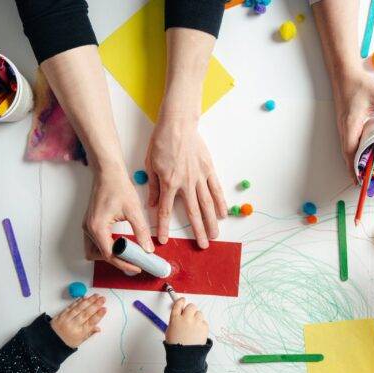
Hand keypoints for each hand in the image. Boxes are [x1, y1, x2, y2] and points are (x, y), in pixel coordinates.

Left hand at [51, 294, 106, 347]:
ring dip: (89, 301)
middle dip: (96, 305)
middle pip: (86, 313)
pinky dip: (78, 301)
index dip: (98, 315)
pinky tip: (84, 297)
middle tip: (102, 299)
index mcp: (79, 333)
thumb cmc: (66, 342)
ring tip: (96, 296)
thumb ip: (89, 333)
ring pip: (79, 308)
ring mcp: (67, 319)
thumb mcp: (79, 341)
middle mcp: (73, 325)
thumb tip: (98, 328)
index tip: (104, 309)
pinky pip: (71, 306)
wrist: (49, 341)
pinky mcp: (61, 314)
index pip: (91, 323)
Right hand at [83, 170, 153, 273]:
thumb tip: (148, 248)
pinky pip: (95, 242)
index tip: (138, 267)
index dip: (125, 263)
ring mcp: (87, 226)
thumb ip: (141, 231)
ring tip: (129, 254)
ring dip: (110, 255)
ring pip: (94, 251)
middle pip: (99, 256)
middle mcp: (89, 229)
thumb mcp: (133, 210)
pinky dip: (107, 247)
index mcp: (97, 227)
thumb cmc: (118, 187)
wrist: (107, 172)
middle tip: (134, 262)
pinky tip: (122, 244)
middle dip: (116, 261)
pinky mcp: (90, 223)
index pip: (110, 254)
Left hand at [146, 116, 226, 248]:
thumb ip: (153, 187)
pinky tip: (223, 213)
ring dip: (211, 221)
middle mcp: (186, 183)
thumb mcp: (150, 165)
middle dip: (197, 231)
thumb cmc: (161, 142)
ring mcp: (199, 177)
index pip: (166, 210)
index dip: (164, 227)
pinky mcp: (209, 169)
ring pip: (207, 204)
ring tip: (215, 235)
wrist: (178, 125)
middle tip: (203, 245)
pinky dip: (220, 202)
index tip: (164, 240)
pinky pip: (215, 189)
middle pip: (193, 212)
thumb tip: (152, 205)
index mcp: (169, 183)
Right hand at [166, 298, 207, 345]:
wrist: (185, 355)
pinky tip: (197, 332)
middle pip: (191, 306)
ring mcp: (196, 322)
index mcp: (175, 319)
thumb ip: (175, 320)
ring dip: (197, 318)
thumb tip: (180, 312)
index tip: (182, 300)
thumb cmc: (176, 345)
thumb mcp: (170, 330)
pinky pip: (204, 322)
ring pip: (199, 313)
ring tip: (193, 328)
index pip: (178, 304)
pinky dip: (201, 326)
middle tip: (189, 315)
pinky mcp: (204, 327)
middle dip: (190, 310)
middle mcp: (186, 319)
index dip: (181, 301)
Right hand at [332, 69, 373, 180]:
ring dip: (353, 163)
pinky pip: (349, 143)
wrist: (344, 75)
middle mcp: (345, 129)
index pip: (351, 151)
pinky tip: (362, 156)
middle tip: (363, 182)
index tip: (360, 179)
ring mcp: (343, 128)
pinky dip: (354, 153)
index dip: (354, 167)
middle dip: (354, 170)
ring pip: (347, 150)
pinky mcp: (346, 125)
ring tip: (363, 174)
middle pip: (347, 155)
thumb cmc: (360, 84)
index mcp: (351, 124)